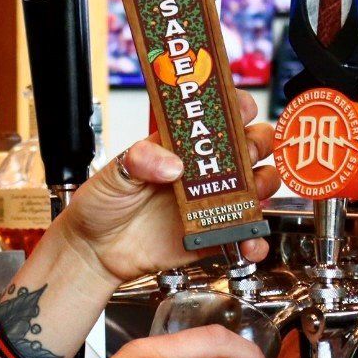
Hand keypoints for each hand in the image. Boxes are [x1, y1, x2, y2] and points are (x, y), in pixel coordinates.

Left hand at [59, 92, 281, 283]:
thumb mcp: (112, 173)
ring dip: (264, 186)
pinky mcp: (210, 236)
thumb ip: (139, 159)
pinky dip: (254, 239)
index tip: (241, 108)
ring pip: (256, 187)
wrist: (93, 251)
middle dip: (257, 144)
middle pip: (249, 146)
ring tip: (250, 194)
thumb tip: (172, 163)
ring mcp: (209, 204)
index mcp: (180, 147)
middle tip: (244, 153)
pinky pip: (243, 235)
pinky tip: (248, 240)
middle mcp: (201, 172)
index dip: (237, 107)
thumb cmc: (102, 204)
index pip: (218, 117)